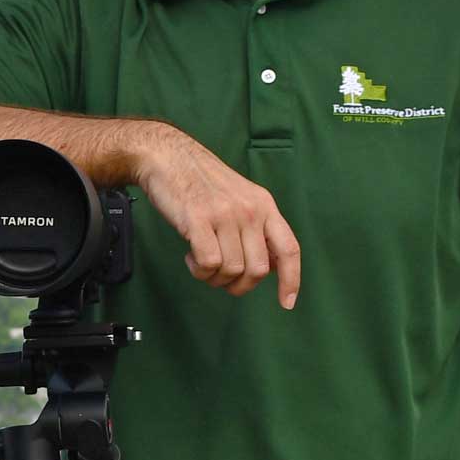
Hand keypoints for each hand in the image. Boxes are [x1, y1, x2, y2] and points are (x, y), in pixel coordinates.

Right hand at [132, 126, 300, 307]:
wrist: (168, 157)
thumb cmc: (200, 182)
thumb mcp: (241, 198)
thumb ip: (257, 228)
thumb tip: (271, 265)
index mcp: (264, 205)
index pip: (289, 249)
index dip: (291, 280)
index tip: (287, 302)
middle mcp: (250, 210)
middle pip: (258, 270)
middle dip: (239, 285)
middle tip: (221, 277)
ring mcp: (225, 214)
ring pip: (232, 270)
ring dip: (214, 277)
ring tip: (201, 261)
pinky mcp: (199, 219)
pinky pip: (209, 263)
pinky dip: (199, 270)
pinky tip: (191, 257)